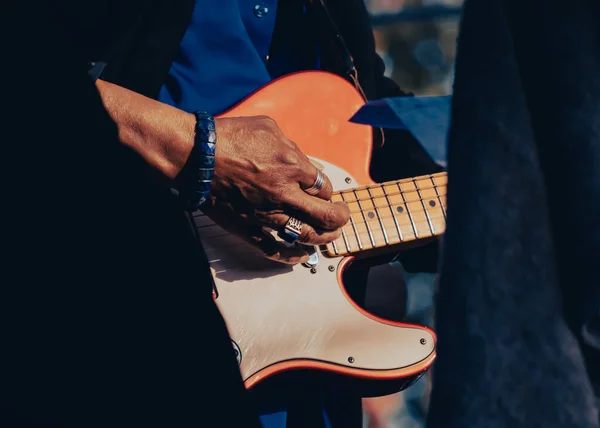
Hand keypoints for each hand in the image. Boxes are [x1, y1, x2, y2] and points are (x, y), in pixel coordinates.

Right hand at [202, 116, 349, 263]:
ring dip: (324, 238)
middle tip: (343, 217)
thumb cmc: (229, 138)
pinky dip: (291, 256)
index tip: (323, 191)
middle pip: (325, 214)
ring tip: (331, 237)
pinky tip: (302, 257)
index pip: (323, 185)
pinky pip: (274, 249)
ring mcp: (267, 214)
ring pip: (306, 234)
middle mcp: (284, 193)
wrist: (196, 156)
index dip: (327, 190)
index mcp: (293, 166)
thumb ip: (293, 147)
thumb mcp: (269, 128)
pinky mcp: (248, 228)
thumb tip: (305, 162)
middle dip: (339, 217)